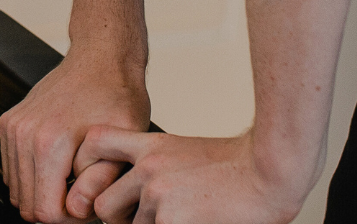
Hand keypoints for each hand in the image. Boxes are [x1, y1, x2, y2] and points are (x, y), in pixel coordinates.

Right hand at [0, 49, 151, 222]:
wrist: (101, 58)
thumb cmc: (115, 94)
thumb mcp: (121, 143)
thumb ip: (99, 183)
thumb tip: (77, 209)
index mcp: (49, 142)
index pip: (45, 211)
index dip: (71, 219)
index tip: (89, 207)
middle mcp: (24, 135)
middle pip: (28, 204)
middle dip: (57, 208)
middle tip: (85, 194)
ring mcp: (13, 128)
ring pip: (18, 190)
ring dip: (44, 193)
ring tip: (74, 179)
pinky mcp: (9, 124)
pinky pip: (13, 171)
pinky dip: (34, 177)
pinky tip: (59, 166)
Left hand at [65, 127, 308, 223]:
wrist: (269, 170)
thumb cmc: (236, 164)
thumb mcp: (185, 150)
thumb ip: (156, 166)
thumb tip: (138, 191)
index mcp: (151, 146)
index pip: (96, 141)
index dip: (87, 164)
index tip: (91, 182)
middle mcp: (148, 168)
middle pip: (103, 203)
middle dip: (118, 218)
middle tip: (141, 219)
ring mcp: (158, 194)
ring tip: (180, 216)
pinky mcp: (172, 219)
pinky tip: (191, 220)